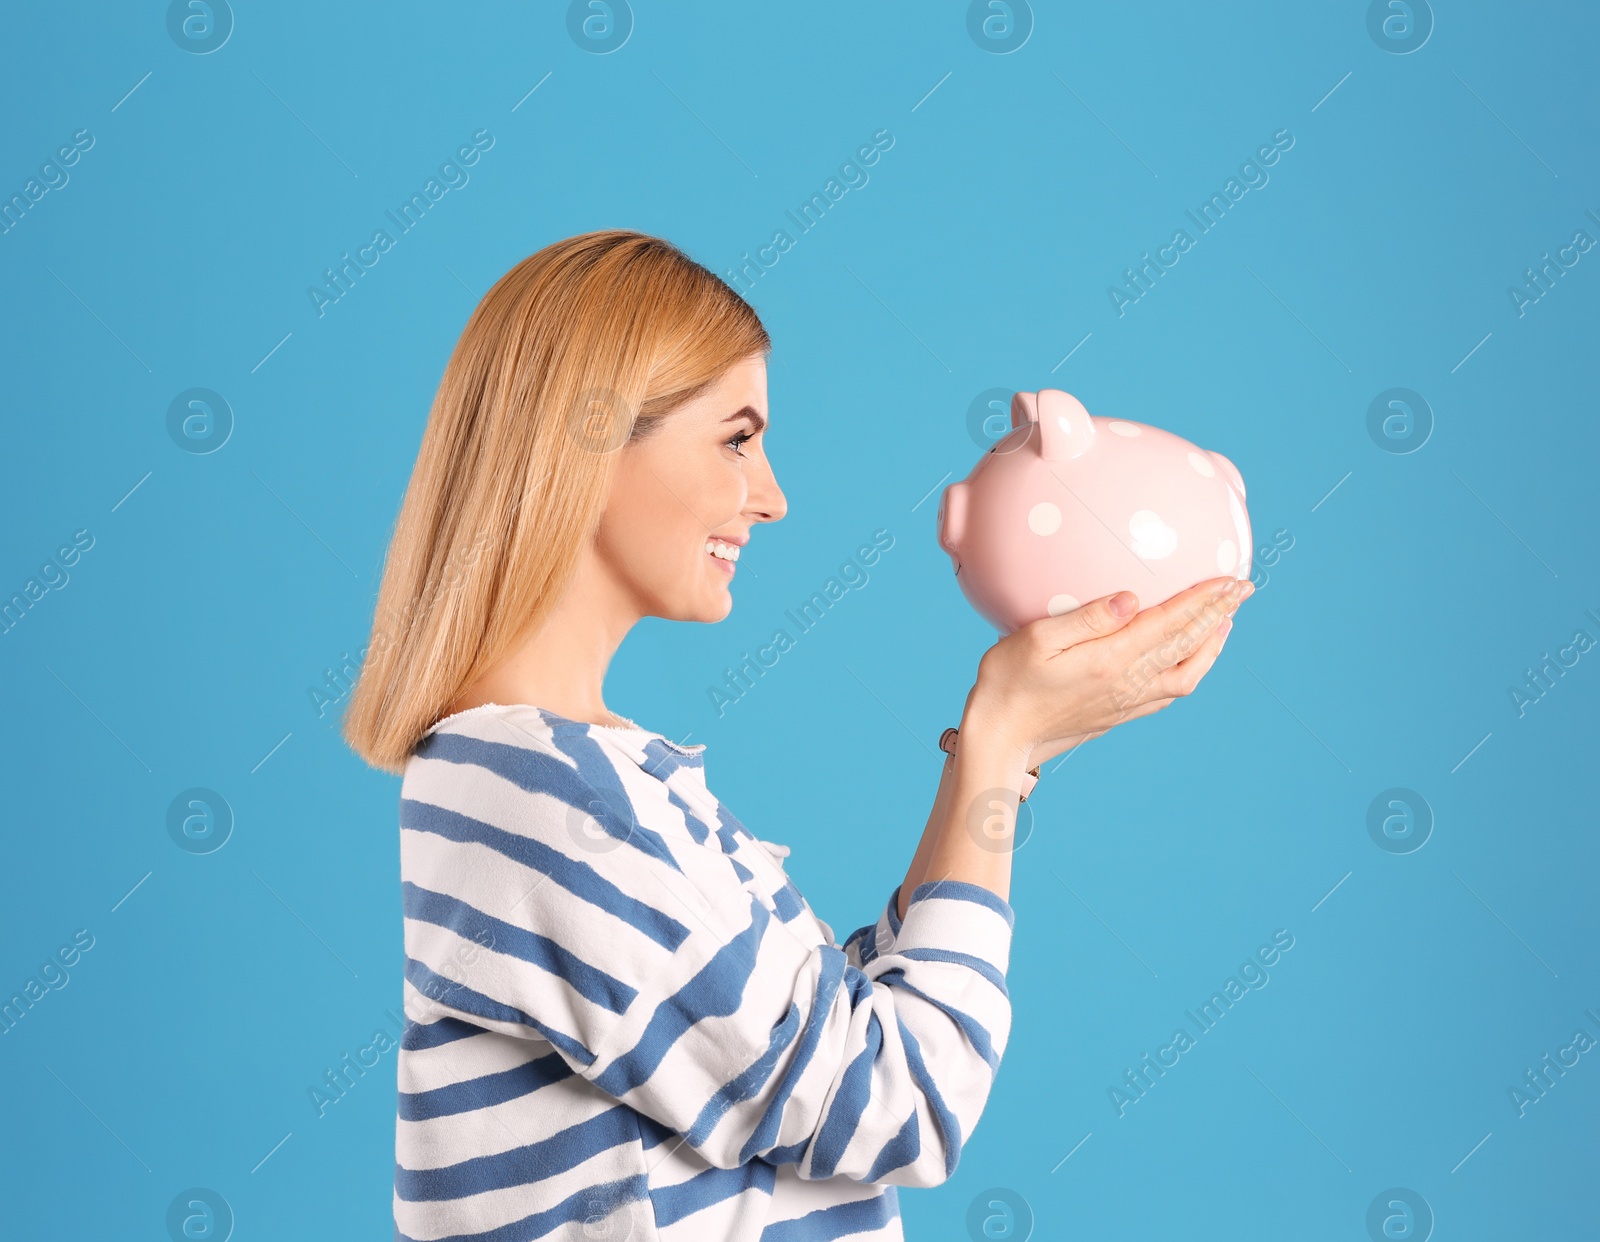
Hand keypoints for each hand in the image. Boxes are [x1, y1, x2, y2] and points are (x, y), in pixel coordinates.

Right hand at [961, 576, 1252, 767]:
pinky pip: (1169, 692)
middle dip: (1219, 614)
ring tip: (1225, 622)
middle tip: (1244, 589)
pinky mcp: (1120, 714)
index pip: (1171, 624)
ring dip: (1211, 645)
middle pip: (1187, 645)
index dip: (1205, 600)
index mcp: (1111, 660)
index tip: (1232, 580)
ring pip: (1187, 674)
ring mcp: (1127, 702)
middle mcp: (1128, 683)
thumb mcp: (1035, 640)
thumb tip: (1131, 599)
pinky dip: (1190, 670)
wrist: (1000, 739)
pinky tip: (1189, 658)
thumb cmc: (1007, 682)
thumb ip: (1086, 619)